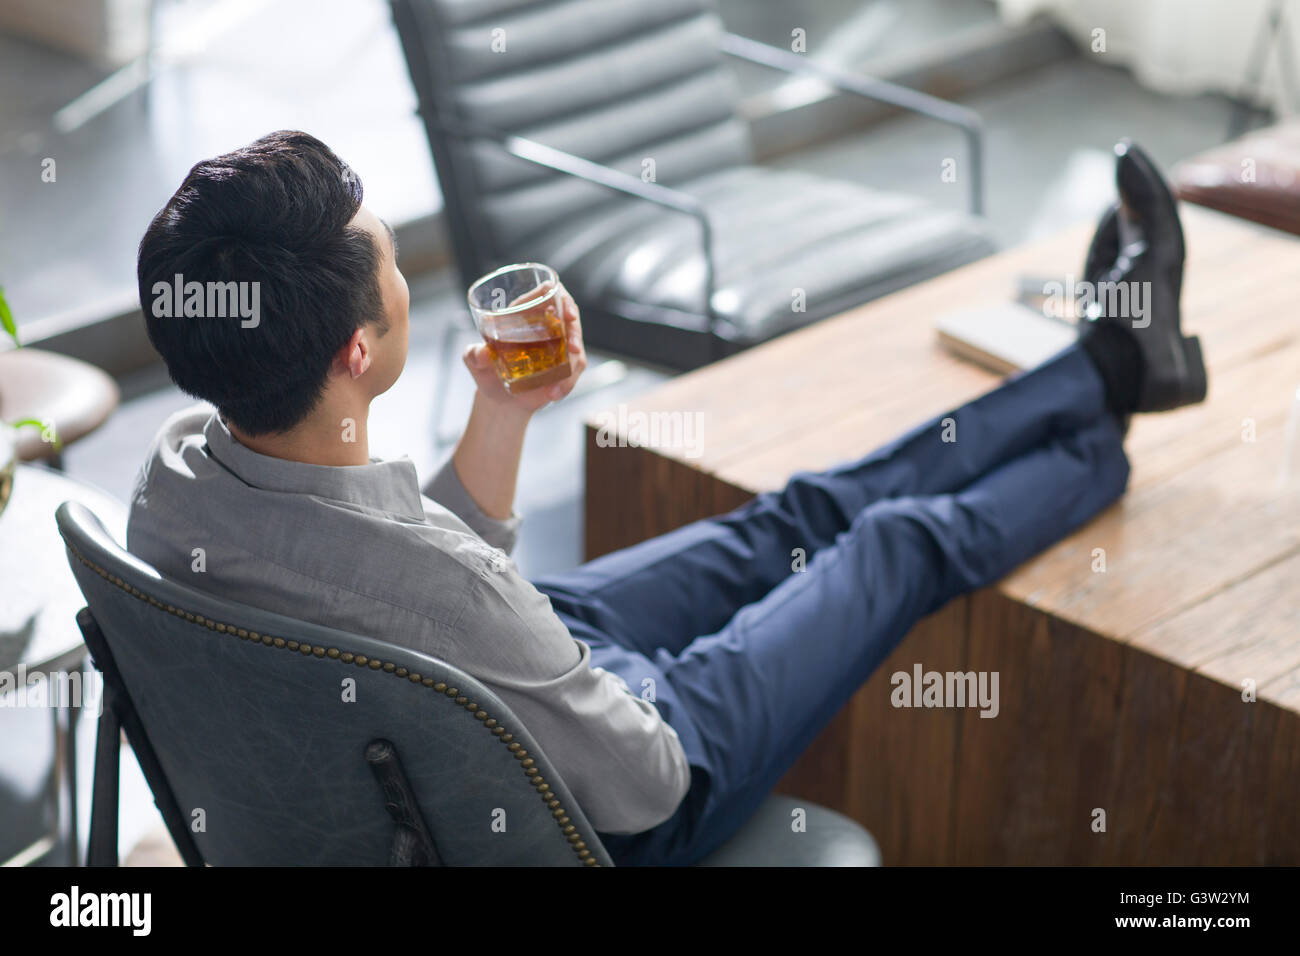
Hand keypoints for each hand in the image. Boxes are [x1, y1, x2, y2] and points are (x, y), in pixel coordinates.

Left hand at [461, 282, 587, 416]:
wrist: (499, 399)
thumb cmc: (487, 371)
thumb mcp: (473, 360)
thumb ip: (473, 355)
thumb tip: (482, 353)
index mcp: (524, 312)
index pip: (549, 292)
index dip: (560, 297)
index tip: (565, 312)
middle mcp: (545, 326)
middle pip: (570, 317)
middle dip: (575, 331)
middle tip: (572, 347)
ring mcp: (558, 347)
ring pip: (576, 347)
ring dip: (572, 364)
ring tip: (556, 384)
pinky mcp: (564, 368)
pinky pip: (574, 371)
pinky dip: (567, 383)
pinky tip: (553, 393)